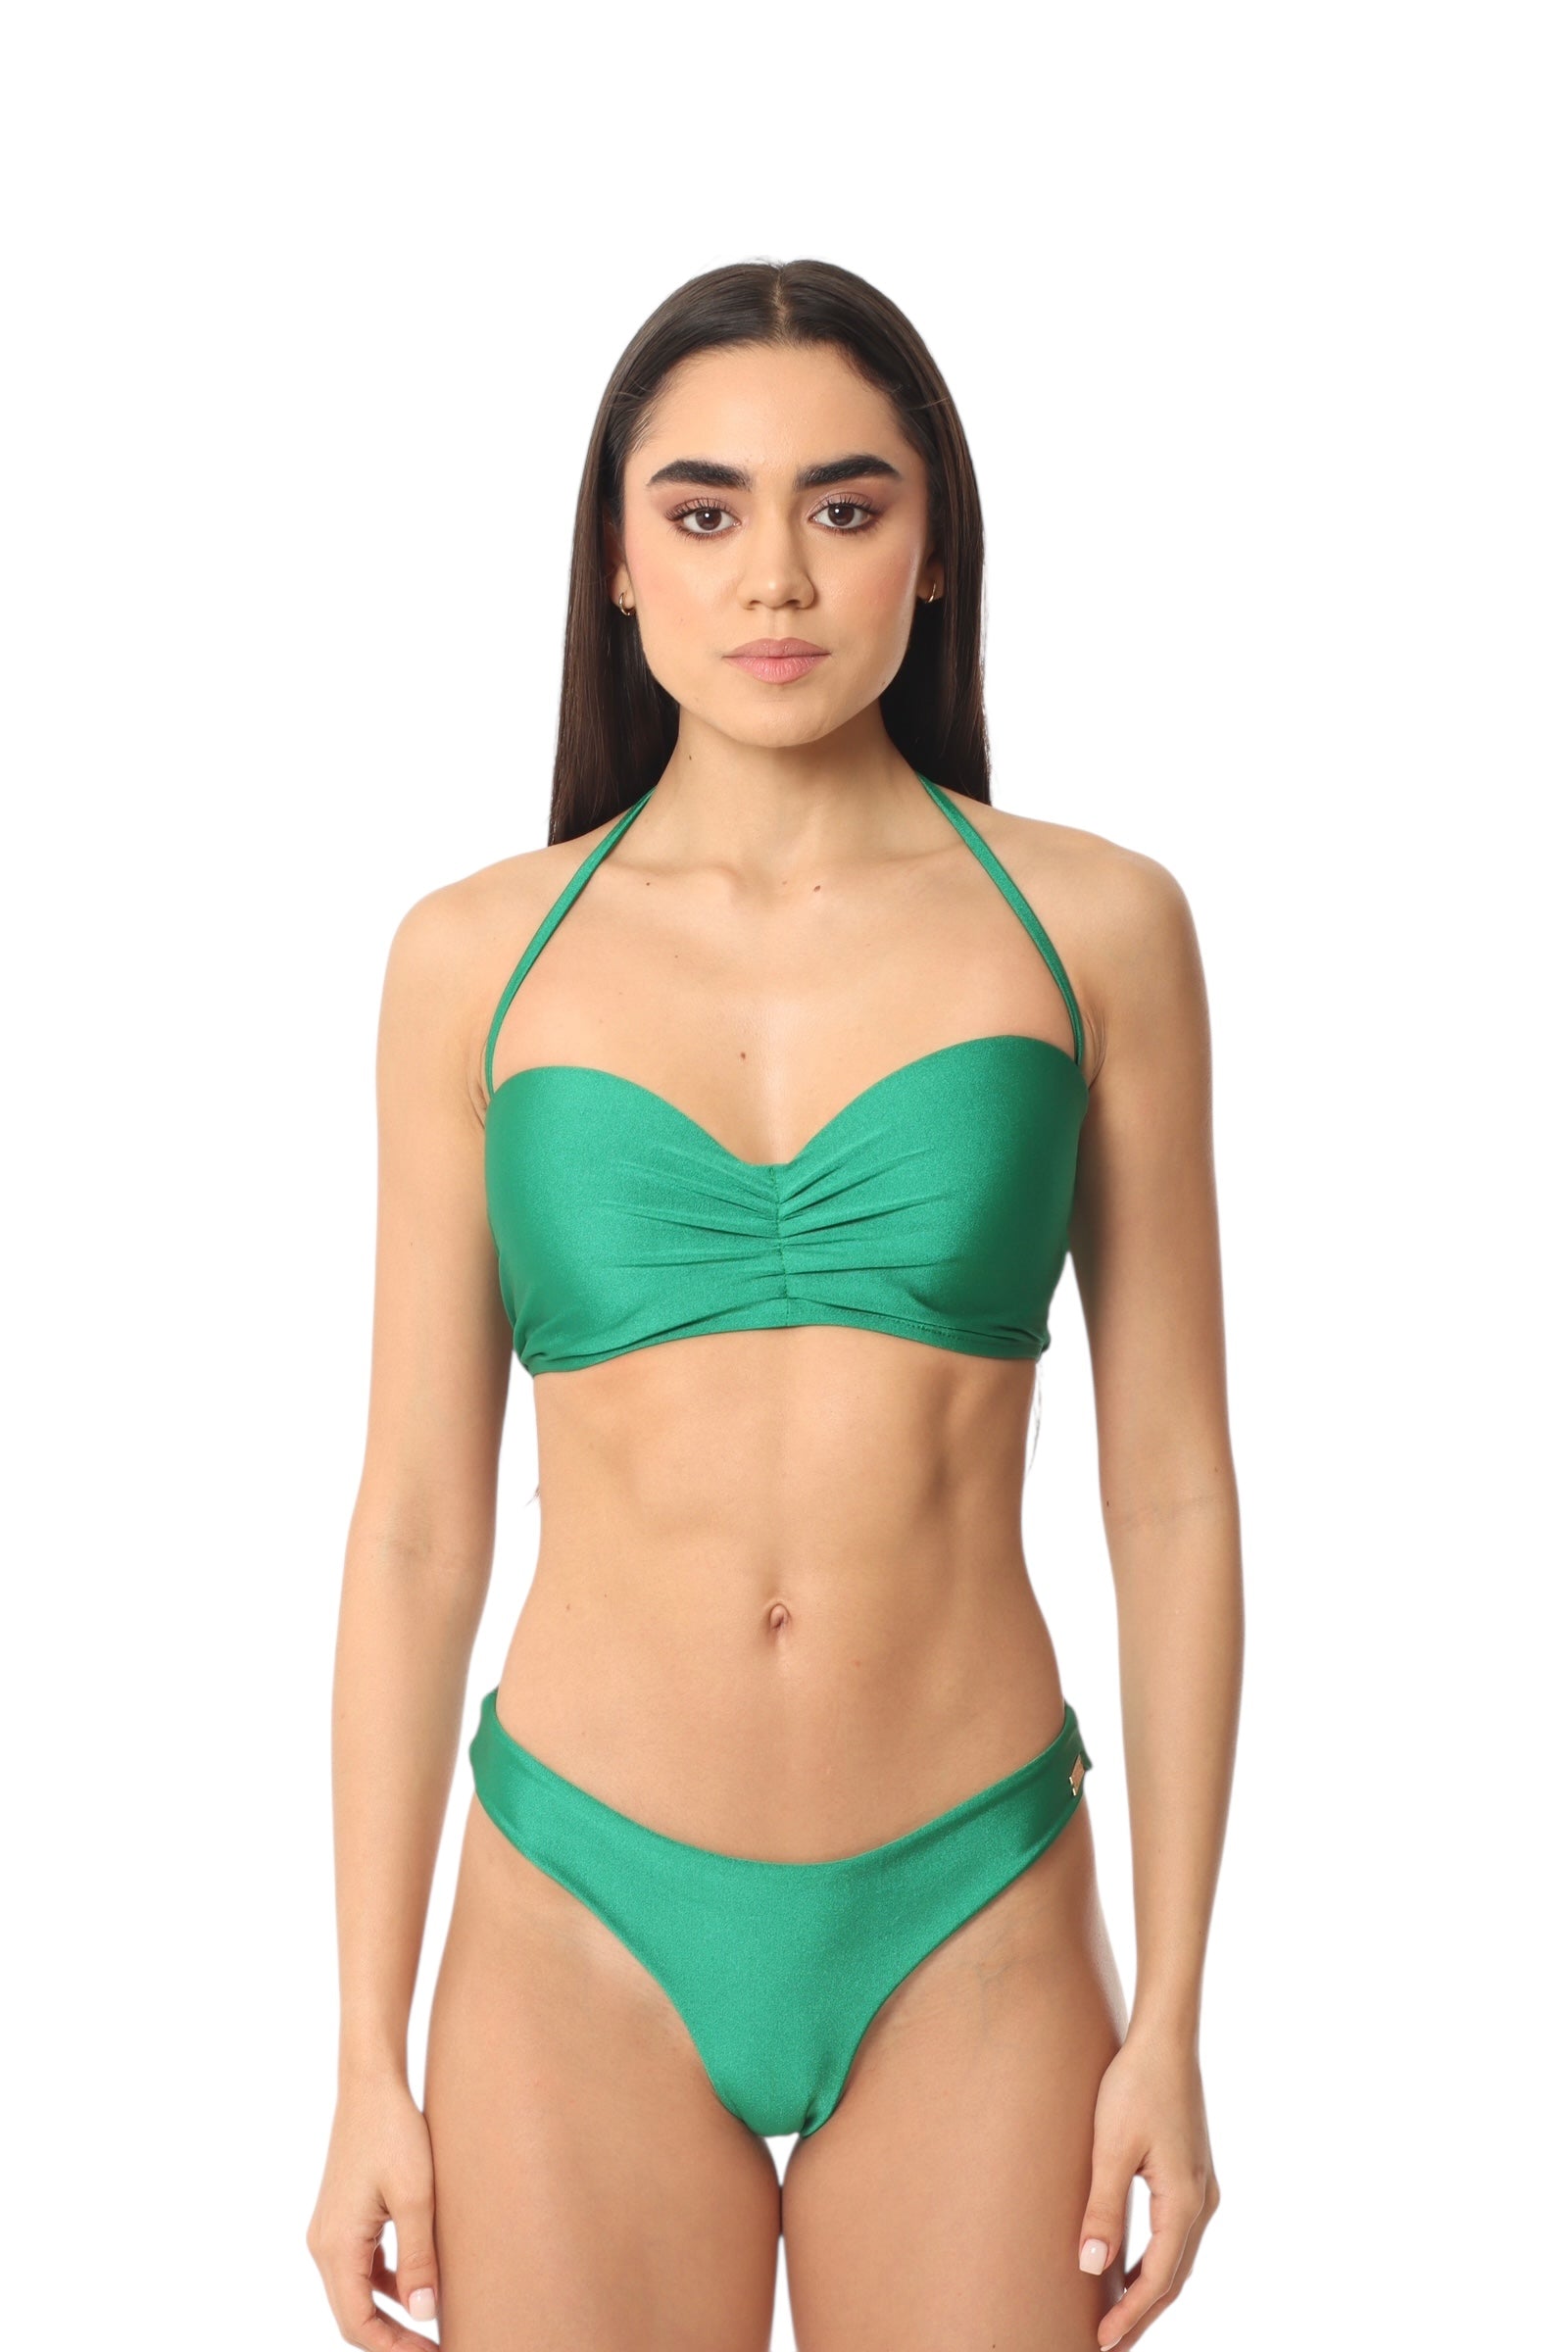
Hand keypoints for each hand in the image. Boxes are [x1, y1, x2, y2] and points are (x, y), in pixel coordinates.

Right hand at [307, 2073, 440, 2346]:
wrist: (372, 2082)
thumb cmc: (395, 2131)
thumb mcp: (416, 2196)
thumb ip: (420, 2258)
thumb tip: (424, 2316)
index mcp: (335, 2246)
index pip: (357, 2325)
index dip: (394, 2349)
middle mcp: (323, 2245)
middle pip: (353, 2315)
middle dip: (392, 2338)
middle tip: (437, 2346)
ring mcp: (329, 2231)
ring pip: (356, 2293)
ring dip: (390, 2313)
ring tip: (433, 2323)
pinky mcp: (341, 2217)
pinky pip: (359, 2267)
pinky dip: (385, 2284)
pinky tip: (417, 2283)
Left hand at [1076, 2026, 1220, 2348]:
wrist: (1165, 2038)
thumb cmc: (1135, 2085)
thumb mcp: (1110, 2148)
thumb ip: (1103, 2209)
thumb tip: (1092, 2268)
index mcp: (1184, 2202)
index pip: (1158, 2279)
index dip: (1131, 2315)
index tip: (1102, 2341)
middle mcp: (1201, 2201)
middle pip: (1173, 2276)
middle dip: (1142, 2313)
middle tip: (1109, 2343)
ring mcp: (1201, 2186)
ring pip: (1177, 2256)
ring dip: (1149, 2288)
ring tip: (1116, 2314)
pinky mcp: (1191, 2172)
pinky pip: (1175, 2233)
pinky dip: (1155, 2259)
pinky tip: (1129, 2263)